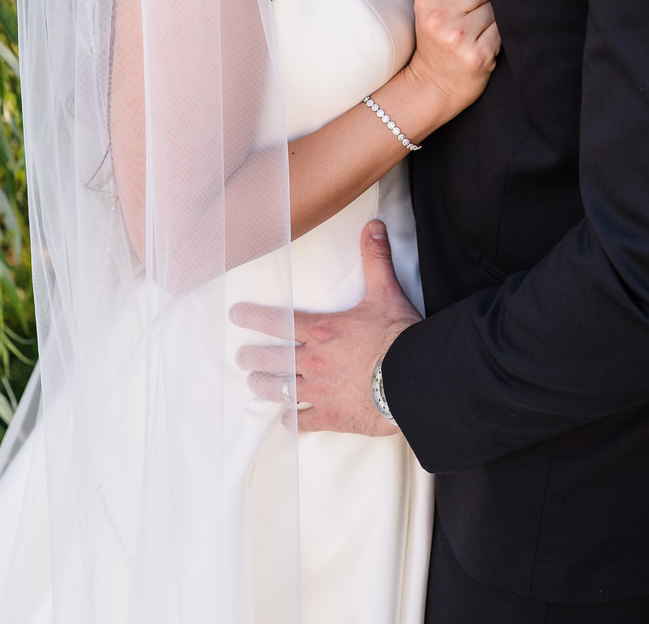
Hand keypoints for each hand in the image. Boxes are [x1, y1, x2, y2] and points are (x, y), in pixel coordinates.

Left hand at [232, 221, 419, 435]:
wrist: (413, 380)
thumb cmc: (398, 337)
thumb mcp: (386, 292)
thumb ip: (375, 259)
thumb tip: (374, 227)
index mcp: (322, 330)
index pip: (279, 321)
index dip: (253, 317)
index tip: (236, 316)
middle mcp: (314, 361)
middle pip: (273, 359)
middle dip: (253, 357)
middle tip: (241, 358)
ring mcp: (320, 391)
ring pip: (282, 390)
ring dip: (265, 387)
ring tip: (254, 385)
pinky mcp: (332, 416)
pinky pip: (304, 421)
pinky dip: (292, 421)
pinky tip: (286, 421)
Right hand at [406, 0, 499, 124]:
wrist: (433, 86)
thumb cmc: (436, 41)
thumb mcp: (429, 9)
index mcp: (426, 0)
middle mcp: (440, 17)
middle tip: (476, 14)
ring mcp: (459, 37)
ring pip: (496, 7)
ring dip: (495, 16)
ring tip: (481, 29)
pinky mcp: (478, 54)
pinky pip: (502, 29)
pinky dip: (500, 34)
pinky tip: (487, 42)